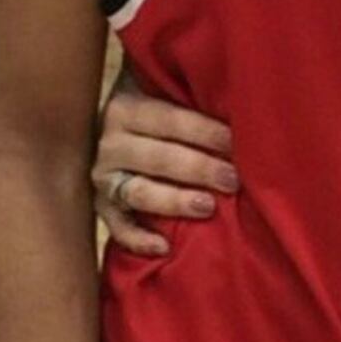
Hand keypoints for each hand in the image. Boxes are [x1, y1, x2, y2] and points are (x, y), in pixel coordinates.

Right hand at [93, 69, 238, 256]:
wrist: (99, 127)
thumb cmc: (155, 112)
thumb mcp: (162, 94)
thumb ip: (188, 99)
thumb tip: (240, 107)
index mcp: (127, 108)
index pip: (170, 120)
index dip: (206, 132)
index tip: (238, 143)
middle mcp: (110, 143)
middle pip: (158, 157)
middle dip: (200, 168)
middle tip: (233, 179)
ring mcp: (103, 177)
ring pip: (140, 192)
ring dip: (174, 201)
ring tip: (208, 206)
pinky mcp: (101, 207)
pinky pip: (118, 227)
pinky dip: (138, 239)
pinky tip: (163, 247)